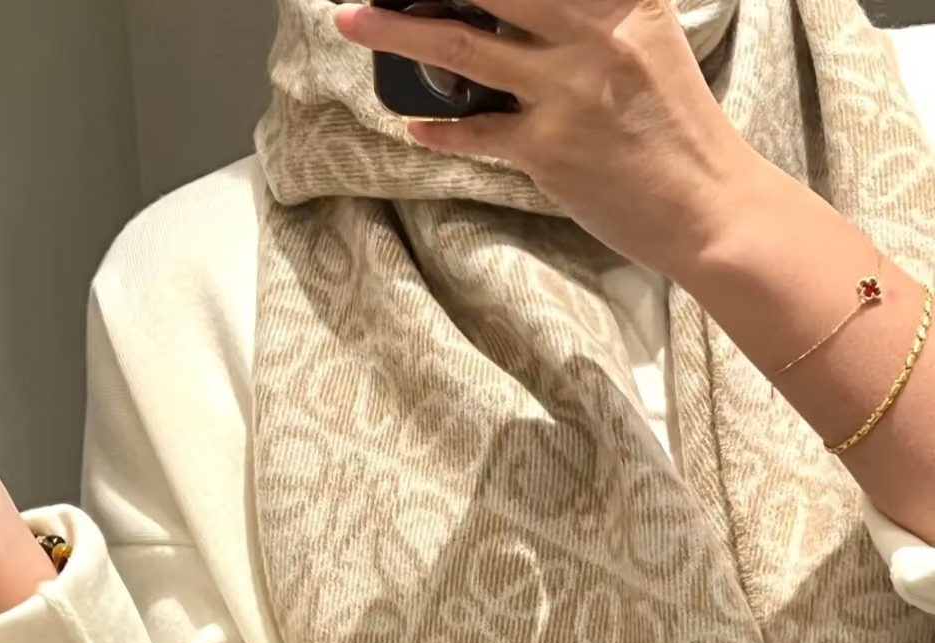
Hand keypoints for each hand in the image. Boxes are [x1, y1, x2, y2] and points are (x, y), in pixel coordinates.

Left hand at [334, 0, 762, 278]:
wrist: (707, 206)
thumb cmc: (679, 128)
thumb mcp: (648, 41)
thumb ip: (594, 14)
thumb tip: (528, 12)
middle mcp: (589, 30)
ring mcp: (563, 90)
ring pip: (459, 45)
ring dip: (397, 31)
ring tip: (352, 19)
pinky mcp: (546, 149)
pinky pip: (474, 132)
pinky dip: (440, 129)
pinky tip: (414, 124)